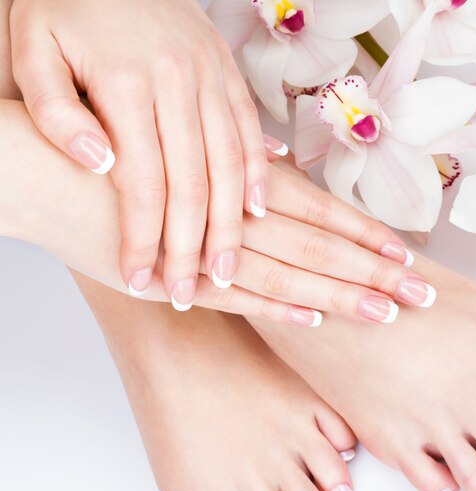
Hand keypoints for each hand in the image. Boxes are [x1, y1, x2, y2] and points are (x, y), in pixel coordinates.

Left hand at [9, 0, 272, 308]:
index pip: (143, 185)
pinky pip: (249, 132)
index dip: (144, 241)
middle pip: (194, 186)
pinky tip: (257, 211)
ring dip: (232, 226)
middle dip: (194, 248)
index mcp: (125, 83)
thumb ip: (58, 114)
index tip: (141, 281)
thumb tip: (101, 165)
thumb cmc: (64, 8)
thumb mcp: (33, 52)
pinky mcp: (227, 74)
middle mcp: (177, 84)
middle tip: (194, 292)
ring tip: (229, 271)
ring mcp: (209, 78)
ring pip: (230, 167)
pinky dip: (258, 176)